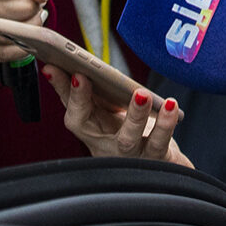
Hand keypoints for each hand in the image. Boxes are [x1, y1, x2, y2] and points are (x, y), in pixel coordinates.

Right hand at [42, 65, 192, 166]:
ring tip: (141, 94)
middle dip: (81, 100)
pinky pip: (158, 142)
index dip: (63, 91)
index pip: (70, 109)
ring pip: (127, 139)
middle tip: (82, 76)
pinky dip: (165, 124)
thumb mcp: (110, 111)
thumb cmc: (132, 130)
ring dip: (132, 115)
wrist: (162, 161)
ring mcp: (129, 155)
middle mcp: (104, 147)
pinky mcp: (155, 159)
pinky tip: (170, 104)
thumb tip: (62, 63)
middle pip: (87, 127)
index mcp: (91, 131)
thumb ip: (91, 92)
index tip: (56, 69)